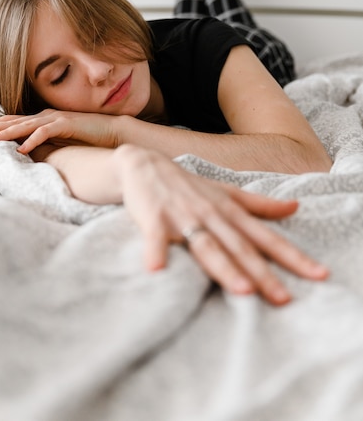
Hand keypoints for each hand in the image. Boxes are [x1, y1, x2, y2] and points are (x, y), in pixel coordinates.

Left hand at [0, 109, 118, 151]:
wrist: (114, 132)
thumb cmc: (90, 138)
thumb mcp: (63, 141)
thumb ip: (47, 143)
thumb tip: (30, 152)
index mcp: (45, 119)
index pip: (16, 121)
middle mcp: (47, 116)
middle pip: (15, 121)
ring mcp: (56, 118)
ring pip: (26, 125)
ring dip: (7, 133)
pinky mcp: (67, 124)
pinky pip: (45, 132)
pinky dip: (33, 140)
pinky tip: (22, 149)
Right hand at [115, 145, 328, 305]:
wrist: (145, 165)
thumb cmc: (188, 185)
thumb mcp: (226, 193)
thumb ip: (259, 204)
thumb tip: (295, 207)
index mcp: (230, 211)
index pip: (266, 237)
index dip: (293, 256)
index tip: (318, 274)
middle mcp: (211, 214)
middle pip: (240, 247)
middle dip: (263, 274)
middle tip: (284, 298)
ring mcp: (183, 216)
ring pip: (206, 246)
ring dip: (224, 267)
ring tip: (242, 290)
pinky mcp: (154, 219)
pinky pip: (156, 238)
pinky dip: (155, 252)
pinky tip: (156, 270)